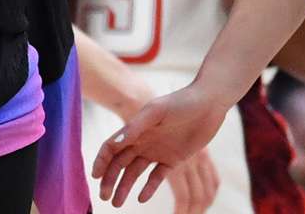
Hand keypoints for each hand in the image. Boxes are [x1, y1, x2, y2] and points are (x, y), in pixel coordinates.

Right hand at [93, 82, 230, 207]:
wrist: (209, 103)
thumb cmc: (180, 102)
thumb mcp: (156, 112)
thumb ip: (135, 127)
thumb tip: (113, 144)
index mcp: (135, 128)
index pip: (112, 147)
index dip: (102, 161)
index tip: (95, 176)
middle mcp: (143, 141)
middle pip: (120, 163)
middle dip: (110, 179)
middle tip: (105, 196)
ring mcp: (157, 151)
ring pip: (135, 173)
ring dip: (125, 187)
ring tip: (117, 202)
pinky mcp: (173, 159)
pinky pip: (157, 177)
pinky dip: (148, 188)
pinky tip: (142, 198)